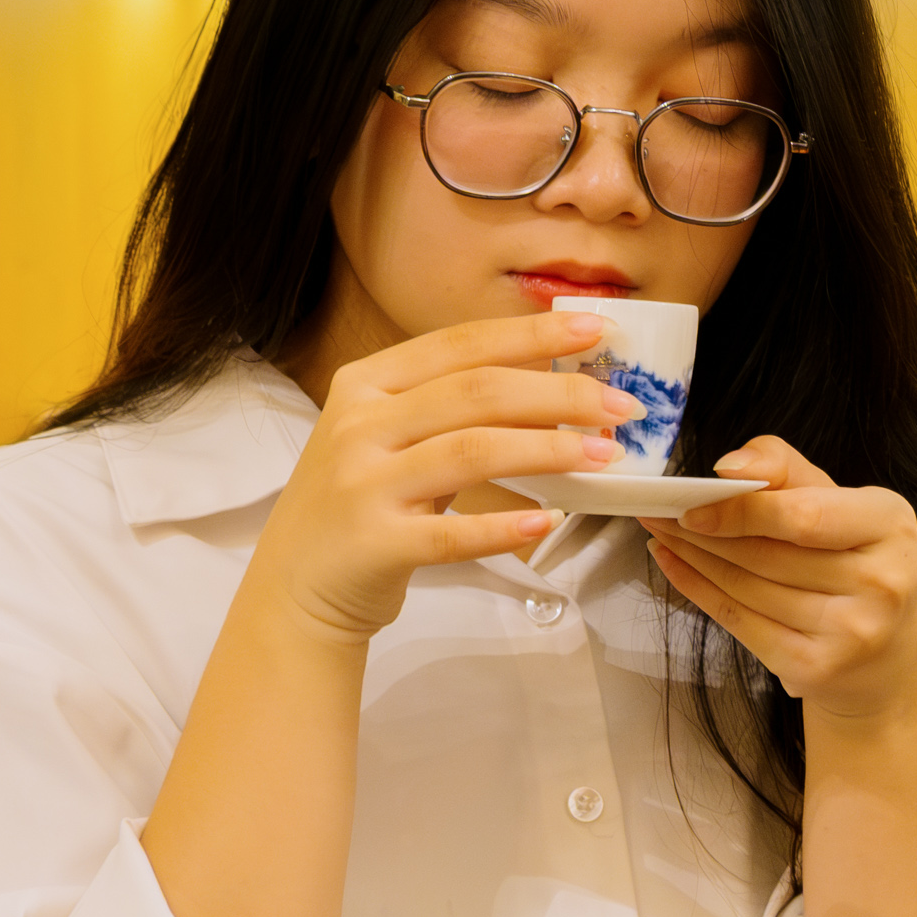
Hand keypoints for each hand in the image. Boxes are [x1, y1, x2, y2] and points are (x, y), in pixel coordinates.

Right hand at [255, 312, 637, 642]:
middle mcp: (359, 426)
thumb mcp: (388, 437)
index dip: (532, 334)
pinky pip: (453, 533)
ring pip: (472, 452)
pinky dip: (505, 527)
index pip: (461, 345)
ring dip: (549, 450)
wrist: (295, 587)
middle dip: (560, 393)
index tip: (598, 329)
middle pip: (477, 393)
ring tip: (604, 456)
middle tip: (621, 407)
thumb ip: (450, 408)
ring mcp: (363, 485)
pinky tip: (549, 522)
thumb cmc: (361, 504)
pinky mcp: (374, 545)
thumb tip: (553, 382)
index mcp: (366, 384)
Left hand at [640, 436, 916, 725]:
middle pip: (768, 555)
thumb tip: (730, 468)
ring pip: (747, 588)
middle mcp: (881, 582)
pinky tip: (673, 565)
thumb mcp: (839, 502)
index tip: (692, 503)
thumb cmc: (854, 559)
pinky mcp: (816, 668)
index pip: (803, 517)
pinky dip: (697, 591)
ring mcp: (851, 632)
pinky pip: (739, 622)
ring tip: (662, 533)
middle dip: (703, 533)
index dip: (741, 510)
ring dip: (693, 558)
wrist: (887, 654)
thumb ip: (786, 471)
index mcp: (891, 525)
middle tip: (658, 512)